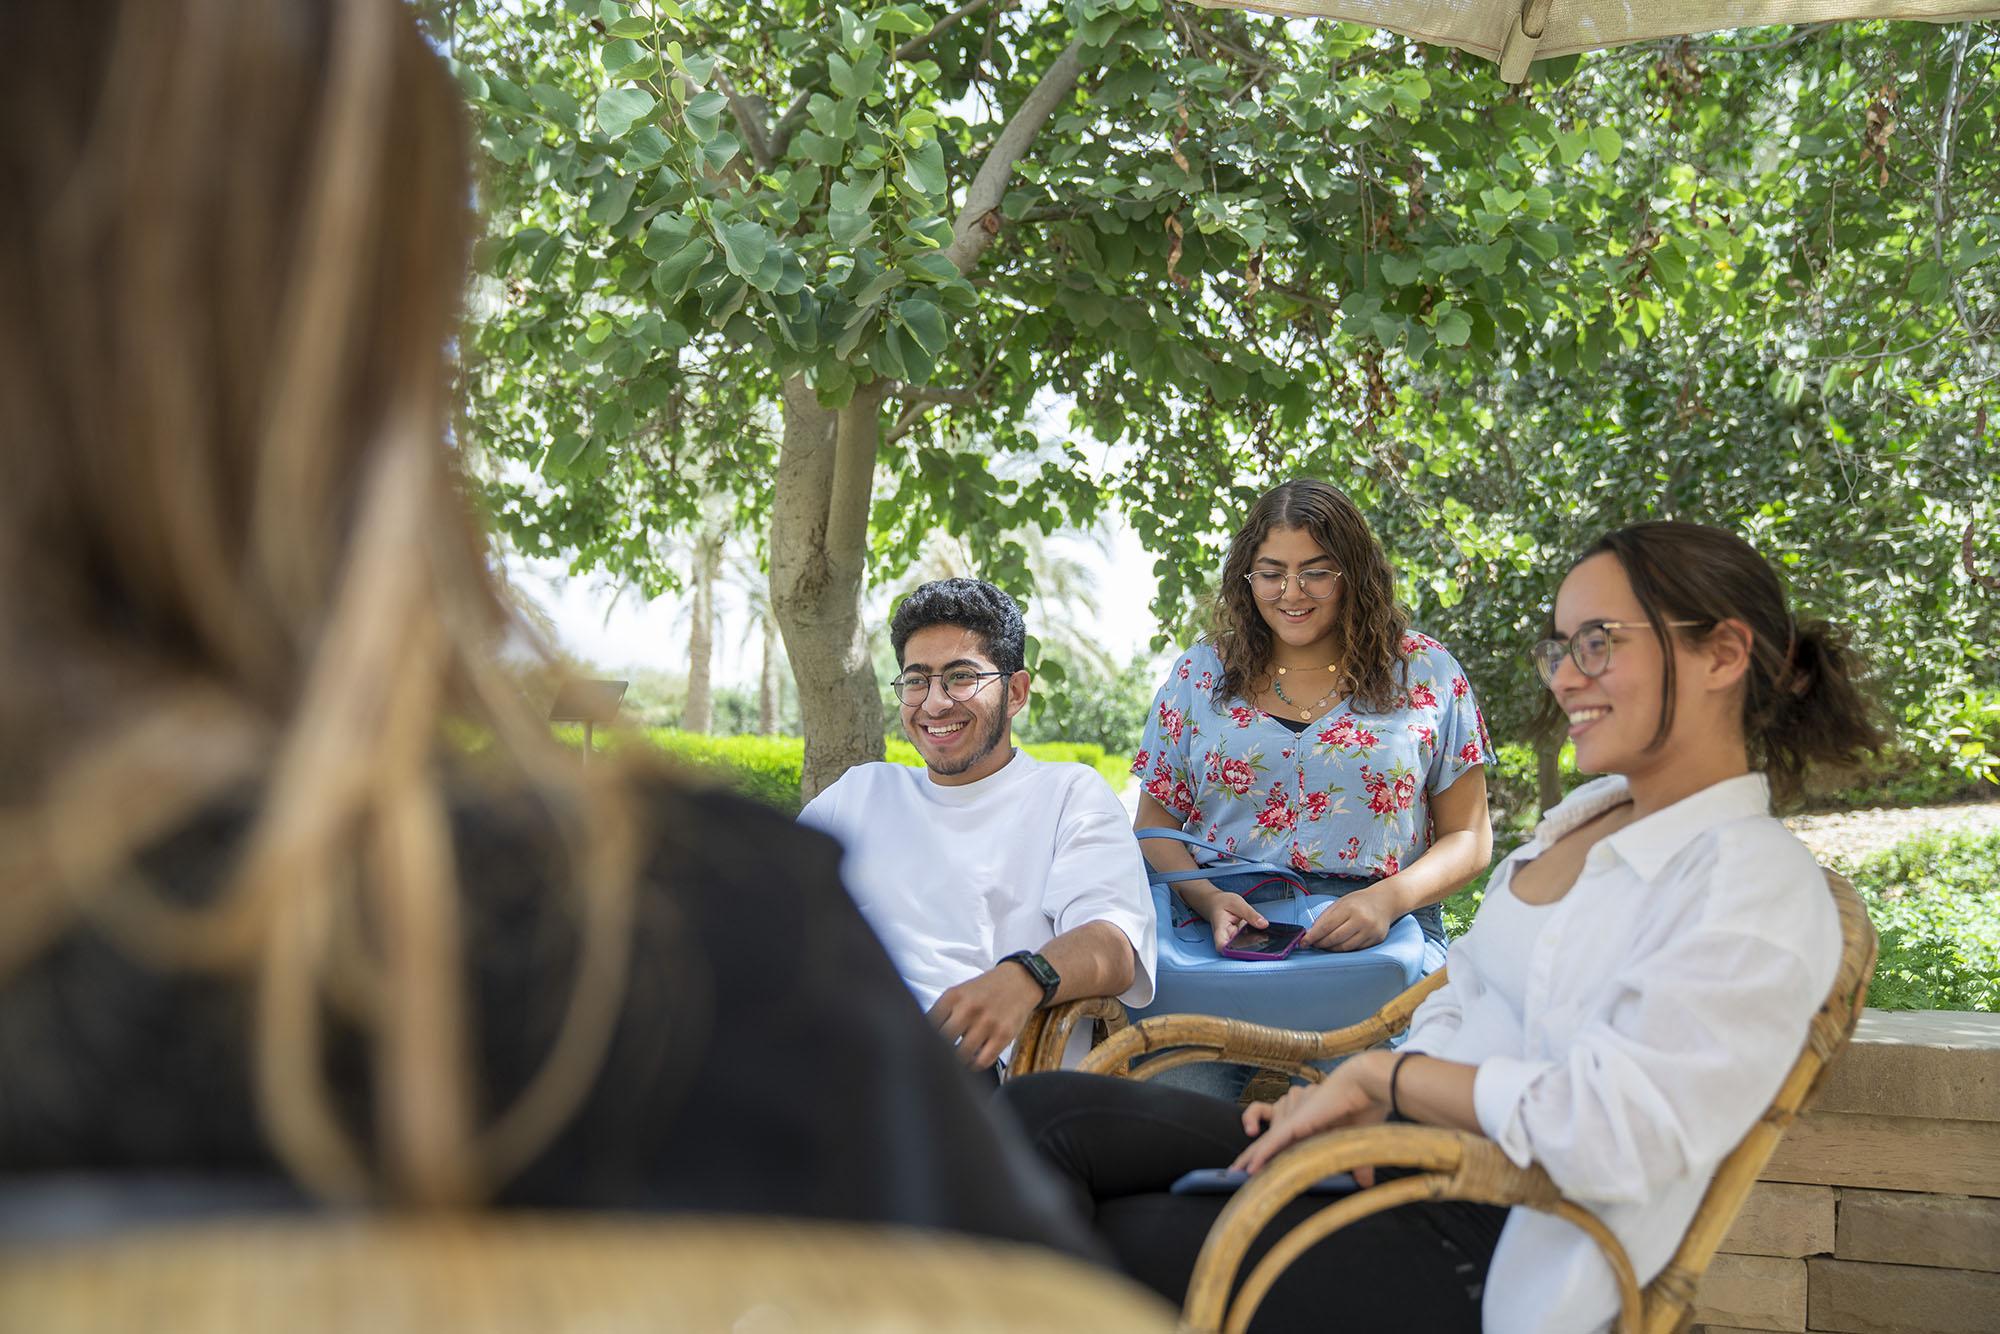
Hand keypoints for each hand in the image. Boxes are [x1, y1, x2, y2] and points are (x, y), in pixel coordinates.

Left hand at [927, 963, 1043, 1070]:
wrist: (1019, 981)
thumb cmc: (985, 990)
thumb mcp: (959, 992)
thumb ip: (942, 1011)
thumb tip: (923, 1037)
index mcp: (953, 997)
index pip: (928, 1025)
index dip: (923, 1040)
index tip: (923, 1048)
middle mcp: (969, 1008)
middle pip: (943, 1042)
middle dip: (939, 1053)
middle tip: (938, 1059)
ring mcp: (987, 1022)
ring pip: (962, 1055)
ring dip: (957, 1063)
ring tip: (956, 1063)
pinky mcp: (1003, 1035)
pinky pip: (983, 1061)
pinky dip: (975, 1066)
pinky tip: (972, 1063)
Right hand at [1200, 891, 1269, 951]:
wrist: (1215, 904)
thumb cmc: (1222, 903)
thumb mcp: (1237, 903)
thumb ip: (1250, 914)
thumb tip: (1264, 924)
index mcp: (1220, 928)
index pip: (1222, 945)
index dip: (1232, 950)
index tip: (1244, 948)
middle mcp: (1225, 938)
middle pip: (1236, 949)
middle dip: (1250, 945)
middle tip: (1263, 937)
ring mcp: (1231, 940)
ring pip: (1242, 947)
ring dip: (1254, 943)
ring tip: (1265, 935)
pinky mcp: (1238, 940)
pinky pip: (1246, 943)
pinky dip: (1254, 939)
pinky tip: (1262, 934)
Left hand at [1231, 1052, 1392, 1176]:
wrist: (1365, 1084)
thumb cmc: (1365, 1107)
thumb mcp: (1356, 1142)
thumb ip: (1355, 1163)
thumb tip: (1365, 1184)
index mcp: (1308, 1117)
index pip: (1281, 1133)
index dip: (1267, 1149)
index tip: (1255, 1167)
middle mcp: (1296, 1114)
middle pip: (1265, 1136)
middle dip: (1250, 1154)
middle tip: (1234, 1172)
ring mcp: (1293, 1117)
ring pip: (1265, 1139)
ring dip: (1251, 1157)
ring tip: (1238, 1174)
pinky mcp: (1294, 1123)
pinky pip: (1272, 1141)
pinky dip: (1261, 1155)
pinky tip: (1249, 1170)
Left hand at [1304, 884, 1399, 951]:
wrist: (1385, 901)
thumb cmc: (1360, 901)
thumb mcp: (1340, 902)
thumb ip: (1326, 917)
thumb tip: (1311, 932)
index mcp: (1350, 908)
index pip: (1326, 926)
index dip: (1313, 936)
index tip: (1303, 941)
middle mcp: (1362, 920)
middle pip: (1335, 939)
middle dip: (1321, 943)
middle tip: (1313, 944)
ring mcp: (1370, 931)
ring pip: (1345, 947)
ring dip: (1331, 948)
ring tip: (1325, 945)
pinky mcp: (1376, 939)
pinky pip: (1356, 949)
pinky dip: (1344, 949)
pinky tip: (1338, 945)